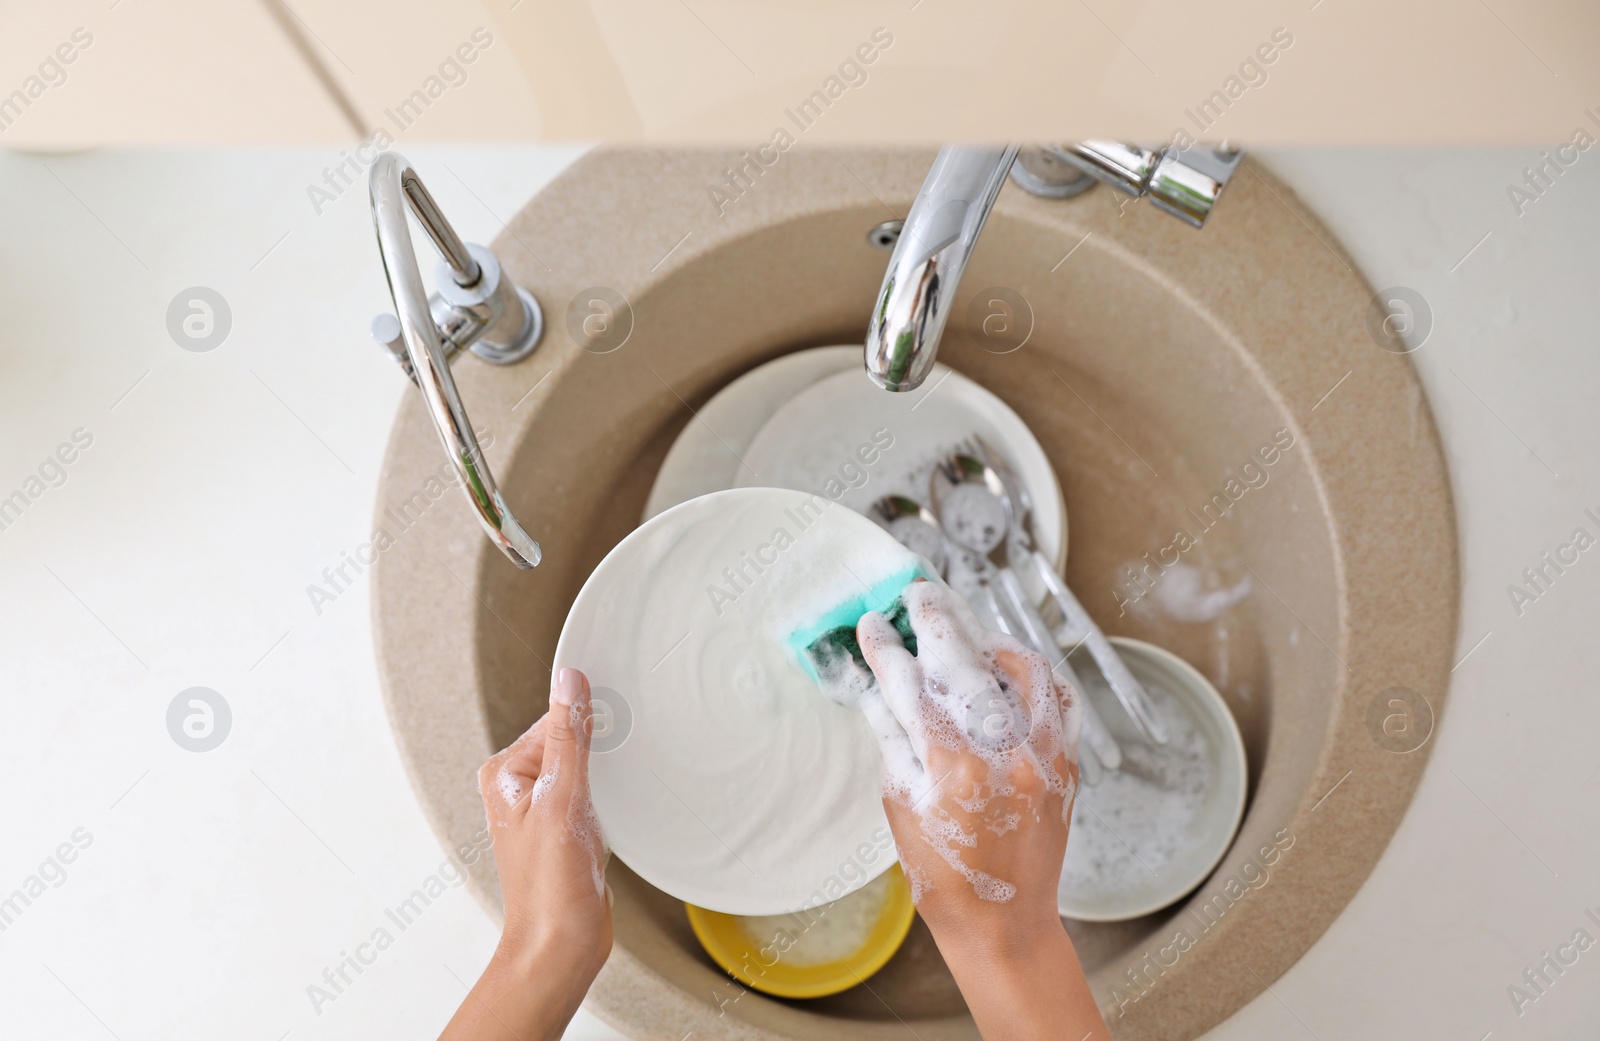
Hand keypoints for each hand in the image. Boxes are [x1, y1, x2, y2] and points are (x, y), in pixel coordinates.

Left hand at [441, 668, 610, 1040]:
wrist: (561, 945)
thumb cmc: (550, 886)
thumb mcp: (562, 799)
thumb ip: (568, 736)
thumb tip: (569, 680)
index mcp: (504, 773)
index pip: (553, 719)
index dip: (588, 725)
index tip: (612, 730)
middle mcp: (518, 788)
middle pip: (570, 740)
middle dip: (597, 753)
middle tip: (607, 780)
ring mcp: (541, 809)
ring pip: (584, 767)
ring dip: (604, 777)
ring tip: (605, 804)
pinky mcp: (564, 828)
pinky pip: (591, 792)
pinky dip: (608, 796)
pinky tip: (614, 813)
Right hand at [856, 581, 1107, 1039]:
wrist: (1005, 923)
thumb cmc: (945, 876)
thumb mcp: (900, 807)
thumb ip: (893, 738)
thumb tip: (880, 684)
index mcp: (954, 767)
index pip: (913, 687)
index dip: (889, 650)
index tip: (873, 626)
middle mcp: (1005, 753)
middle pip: (968, 664)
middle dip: (938, 621)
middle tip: (918, 595)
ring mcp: (1043, 756)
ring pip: (1025, 670)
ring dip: (991, 641)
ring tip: (966, 631)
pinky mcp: (1067, 764)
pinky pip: (1060, 699)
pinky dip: (1036, 674)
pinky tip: (1012, 667)